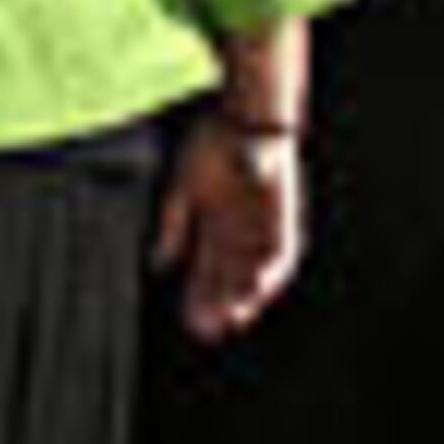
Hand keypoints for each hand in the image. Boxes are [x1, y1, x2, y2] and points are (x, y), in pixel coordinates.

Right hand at [152, 117, 303, 342]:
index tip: (191, 322)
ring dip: (246, 297)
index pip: (206, 273)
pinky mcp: (285, 217)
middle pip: (229, 281)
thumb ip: (173, 223)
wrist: (246, 113)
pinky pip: (283, 254)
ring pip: (255, 274)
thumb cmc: (212, 140)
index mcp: (213, 225)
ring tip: (234, 317)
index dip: (199, 299)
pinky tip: (258, 289)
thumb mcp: (184, 184)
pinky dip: (272, 274)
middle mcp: (239, 232)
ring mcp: (262, 226)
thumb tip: (158, 265)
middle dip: (220, 306)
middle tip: (209, 330)